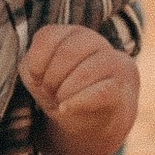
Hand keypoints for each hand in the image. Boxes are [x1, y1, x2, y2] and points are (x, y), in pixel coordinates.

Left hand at [21, 21, 140, 154]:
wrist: (92, 121)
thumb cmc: (62, 91)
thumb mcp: (40, 77)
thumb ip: (31, 68)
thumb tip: (38, 74)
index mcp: (72, 33)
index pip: (48, 36)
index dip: (36, 63)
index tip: (37, 79)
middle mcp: (95, 41)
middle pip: (68, 52)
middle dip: (51, 78)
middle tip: (49, 93)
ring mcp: (113, 64)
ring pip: (86, 72)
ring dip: (64, 92)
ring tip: (60, 102)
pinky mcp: (122, 89)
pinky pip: (101, 93)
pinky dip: (78, 102)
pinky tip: (65, 109)